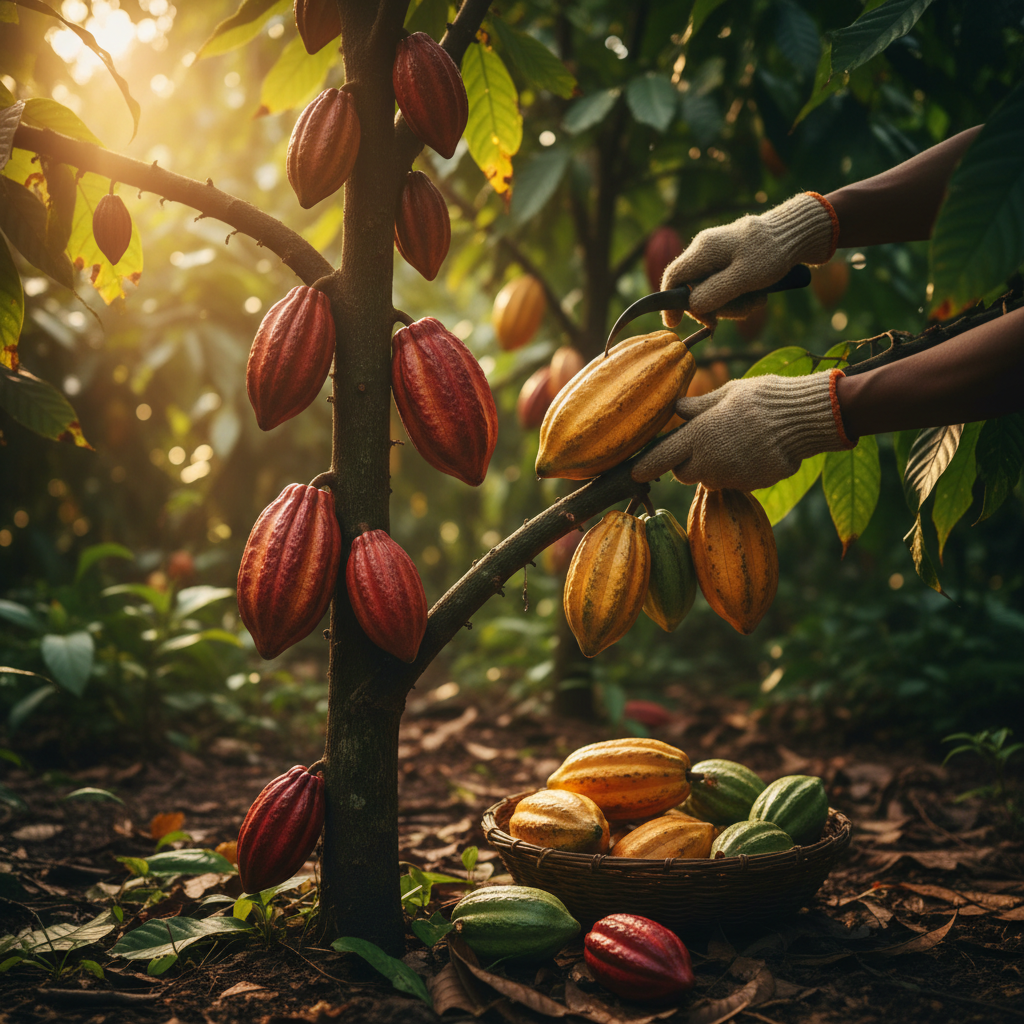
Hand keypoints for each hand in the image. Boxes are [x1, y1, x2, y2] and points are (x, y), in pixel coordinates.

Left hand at [632, 370, 853, 490]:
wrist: (804, 419)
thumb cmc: (764, 398)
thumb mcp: (727, 393)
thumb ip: (698, 406)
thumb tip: (677, 408)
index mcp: (698, 436)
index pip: (660, 457)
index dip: (645, 466)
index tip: (633, 472)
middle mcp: (709, 462)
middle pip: (683, 473)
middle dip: (685, 462)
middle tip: (701, 442)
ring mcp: (730, 477)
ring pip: (709, 479)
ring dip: (712, 467)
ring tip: (733, 443)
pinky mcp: (749, 485)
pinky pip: (734, 481)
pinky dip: (736, 471)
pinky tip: (752, 451)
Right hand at [661, 193, 836, 327]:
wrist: (798, 232)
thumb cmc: (772, 253)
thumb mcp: (744, 278)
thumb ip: (714, 293)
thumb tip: (691, 306)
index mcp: (703, 250)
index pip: (673, 277)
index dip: (669, 303)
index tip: (673, 324)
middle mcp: (705, 250)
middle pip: (692, 288)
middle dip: (712, 307)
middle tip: (731, 317)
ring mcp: (717, 255)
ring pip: (711, 290)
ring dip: (731, 304)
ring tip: (756, 301)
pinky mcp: (730, 260)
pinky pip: (725, 285)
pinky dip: (739, 296)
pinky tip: (757, 295)